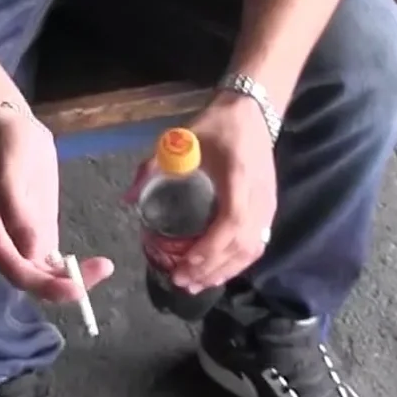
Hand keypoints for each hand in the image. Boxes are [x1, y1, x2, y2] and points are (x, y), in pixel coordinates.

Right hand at [0, 107, 113, 301]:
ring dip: (73, 276)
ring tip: (104, 266)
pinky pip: (54, 258)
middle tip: (102, 269)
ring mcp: (24, 238)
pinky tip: (96, 262)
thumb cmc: (4, 150)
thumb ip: (18, 216)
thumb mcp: (8, 179)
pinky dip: (73, 265)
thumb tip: (34, 252)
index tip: (78, 286)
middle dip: (67, 283)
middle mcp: (6, 247)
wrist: (10, 125)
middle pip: (36, 279)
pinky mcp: (39, 227)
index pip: (20, 276)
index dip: (48, 286)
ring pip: (47, 272)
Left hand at [122, 94, 276, 292]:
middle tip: (181, 281)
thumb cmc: (217, 125)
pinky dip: (237, 263)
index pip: (231, 222)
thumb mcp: (182, 139)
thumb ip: (153, 167)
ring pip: (252, 250)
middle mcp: (259, 196)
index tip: (186, 262)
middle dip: (211, 267)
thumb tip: (126, 199)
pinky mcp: (270, 209)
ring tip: (196, 283)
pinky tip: (217, 271)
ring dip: (224, 271)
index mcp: (238, 177)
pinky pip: (257, 245)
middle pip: (242, 244)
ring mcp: (268, 205)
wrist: (252, 113)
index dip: (210, 247)